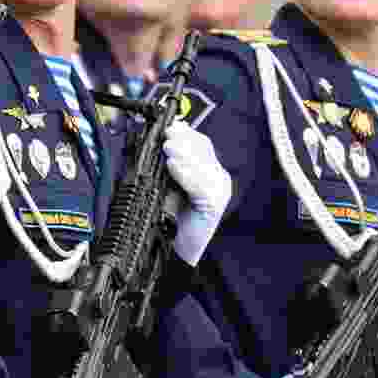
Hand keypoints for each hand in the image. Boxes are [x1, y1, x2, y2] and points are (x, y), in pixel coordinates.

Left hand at [162, 121, 231, 265]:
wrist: (177, 251)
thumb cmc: (170, 219)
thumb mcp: (164, 186)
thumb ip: (163, 167)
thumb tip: (158, 143)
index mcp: (207, 170)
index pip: (200, 144)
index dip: (185, 133)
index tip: (170, 126)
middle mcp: (217, 178)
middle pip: (204, 150)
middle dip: (184, 141)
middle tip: (167, 136)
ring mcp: (219, 191)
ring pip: (203, 165)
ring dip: (184, 154)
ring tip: (168, 149)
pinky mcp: (215, 205)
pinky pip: (201, 186)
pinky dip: (186, 174)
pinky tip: (173, 167)